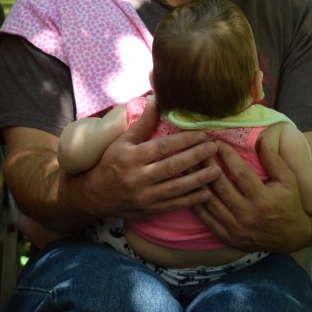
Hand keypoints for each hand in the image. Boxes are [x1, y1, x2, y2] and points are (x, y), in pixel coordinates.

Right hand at [76, 98, 222, 220]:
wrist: (94, 196)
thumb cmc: (109, 163)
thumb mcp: (121, 141)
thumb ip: (142, 124)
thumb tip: (155, 100)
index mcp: (132, 158)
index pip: (163, 147)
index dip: (184, 140)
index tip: (202, 134)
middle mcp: (139, 178)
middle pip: (173, 167)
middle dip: (196, 157)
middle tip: (215, 148)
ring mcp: (144, 197)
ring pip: (177, 188)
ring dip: (199, 180)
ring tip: (218, 171)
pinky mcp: (149, 211)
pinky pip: (174, 205)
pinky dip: (191, 200)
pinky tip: (207, 193)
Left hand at [192, 139, 311, 252]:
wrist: (291, 238)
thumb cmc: (290, 204)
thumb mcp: (288, 180)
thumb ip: (274, 160)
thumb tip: (260, 139)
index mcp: (263, 199)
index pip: (240, 172)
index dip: (227, 155)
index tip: (217, 141)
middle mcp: (247, 214)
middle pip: (221, 186)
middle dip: (207, 164)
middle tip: (198, 149)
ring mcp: (236, 228)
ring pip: (210, 202)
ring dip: (197, 182)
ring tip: (188, 165)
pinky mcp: (228, 237)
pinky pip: (207, 219)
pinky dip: (196, 204)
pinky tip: (189, 190)